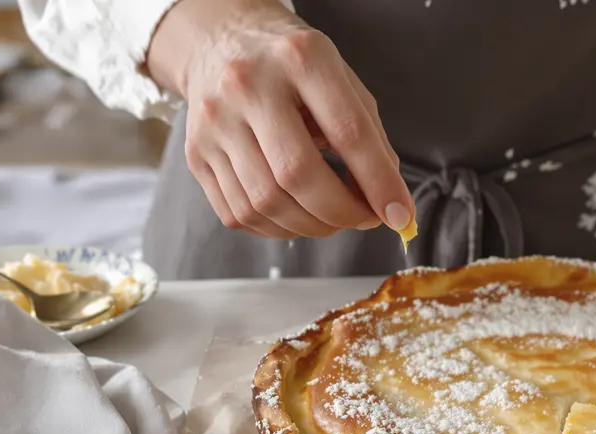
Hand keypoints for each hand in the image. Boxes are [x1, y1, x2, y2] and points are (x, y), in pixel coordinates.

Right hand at [146, 0, 413, 238]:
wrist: (220, 43)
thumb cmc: (291, 67)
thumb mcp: (340, 78)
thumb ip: (368, 135)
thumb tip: (388, 198)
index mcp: (300, 58)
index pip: (348, 132)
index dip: (378, 182)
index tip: (399, 214)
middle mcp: (248, 85)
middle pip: (298, 174)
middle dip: (341, 213)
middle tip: (364, 218)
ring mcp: (215, 121)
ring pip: (265, 202)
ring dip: (311, 225)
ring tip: (332, 216)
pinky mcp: (196, 153)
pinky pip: (239, 213)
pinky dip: (277, 228)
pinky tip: (296, 215)